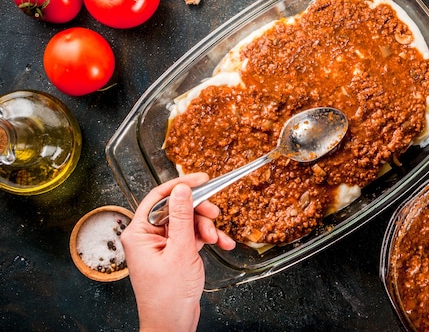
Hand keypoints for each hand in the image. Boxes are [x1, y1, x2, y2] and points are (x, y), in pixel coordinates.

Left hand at [121, 173, 235, 330]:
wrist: (173, 324)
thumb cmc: (168, 296)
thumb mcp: (181, 251)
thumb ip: (183, 217)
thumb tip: (183, 189)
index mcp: (139, 233)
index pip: (159, 197)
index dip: (181, 185)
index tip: (201, 179)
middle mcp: (147, 236)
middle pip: (177, 209)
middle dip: (199, 211)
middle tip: (215, 213)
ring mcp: (161, 245)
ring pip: (187, 222)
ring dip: (206, 228)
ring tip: (217, 238)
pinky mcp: (174, 253)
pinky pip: (192, 236)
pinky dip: (207, 238)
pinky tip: (222, 244)